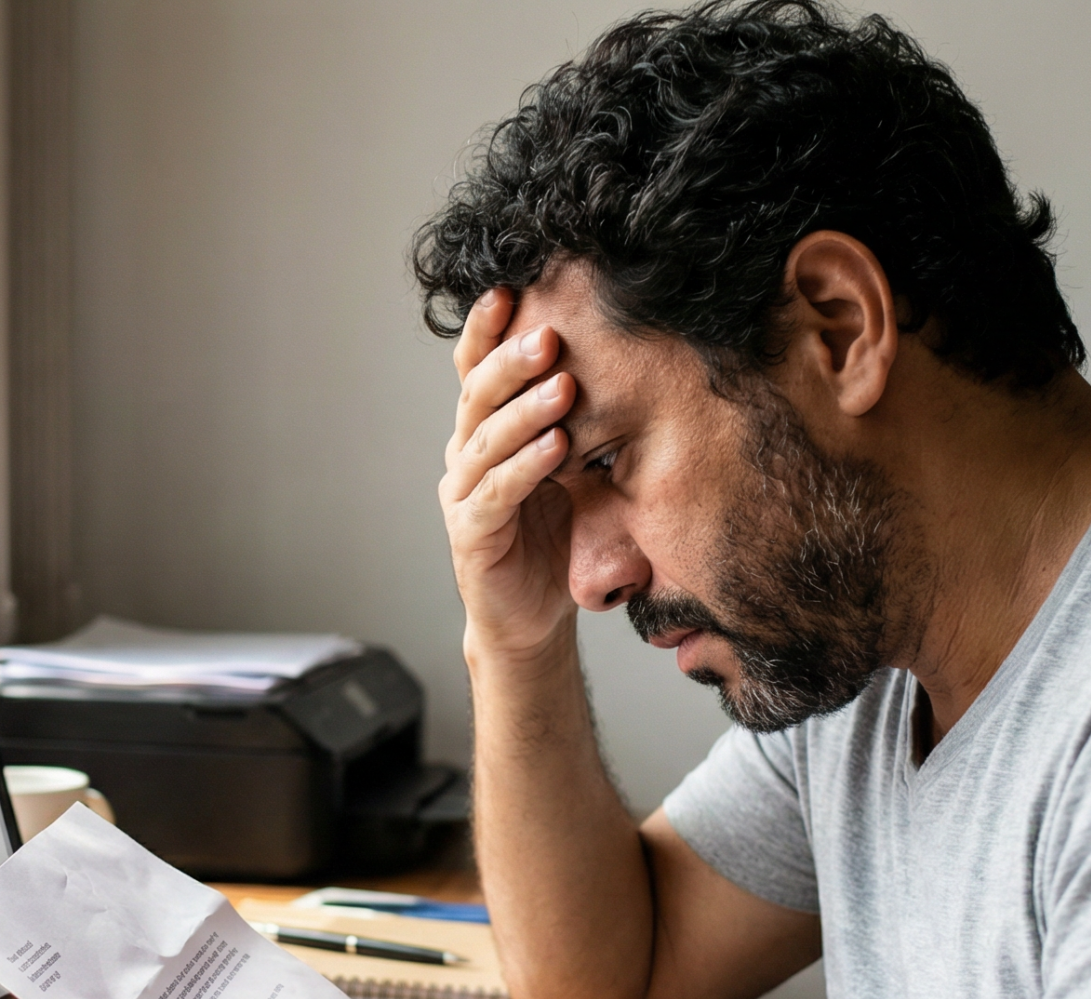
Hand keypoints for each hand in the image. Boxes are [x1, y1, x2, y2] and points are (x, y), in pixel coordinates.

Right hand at [440, 288, 579, 662]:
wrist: (533, 617)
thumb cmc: (555, 538)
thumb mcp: (571, 471)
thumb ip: (578, 423)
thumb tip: (628, 360)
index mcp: (484, 433)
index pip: (476, 371)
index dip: (486, 331)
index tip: (511, 289)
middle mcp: (465, 457)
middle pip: (477, 396)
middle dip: (512, 361)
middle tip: (549, 334)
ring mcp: (463, 496)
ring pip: (486, 441)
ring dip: (525, 410)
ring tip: (562, 384)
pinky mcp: (473, 535)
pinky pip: (497, 493)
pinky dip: (525, 466)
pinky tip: (555, 445)